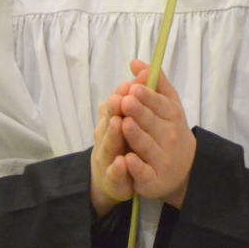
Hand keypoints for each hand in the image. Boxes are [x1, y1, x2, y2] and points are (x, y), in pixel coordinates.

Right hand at [90, 86, 133, 216]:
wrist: (117, 179)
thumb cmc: (126, 142)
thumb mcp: (131, 117)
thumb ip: (136, 95)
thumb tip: (142, 68)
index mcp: (112, 122)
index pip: (114, 107)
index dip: (120, 96)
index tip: (127, 85)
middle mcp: (106, 139)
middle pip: (109, 124)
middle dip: (115, 111)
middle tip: (123, 100)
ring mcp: (107, 160)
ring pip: (109, 147)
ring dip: (113, 134)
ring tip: (120, 123)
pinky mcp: (114, 180)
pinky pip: (115, 175)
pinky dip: (118, 168)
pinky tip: (123, 162)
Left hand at [118, 59, 196, 207]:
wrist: (185, 169)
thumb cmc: (170, 130)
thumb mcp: (169, 105)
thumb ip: (155, 84)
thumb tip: (137, 63)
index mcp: (172, 116)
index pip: (160, 104)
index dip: (147, 96)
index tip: (134, 88)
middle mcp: (169, 136)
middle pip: (151, 123)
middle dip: (139, 112)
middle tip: (126, 101)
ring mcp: (161, 158)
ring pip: (146, 146)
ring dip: (136, 135)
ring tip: (124, 124)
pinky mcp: (152, 179)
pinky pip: (144, 172)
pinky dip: (136, 167)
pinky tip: (127, 160)